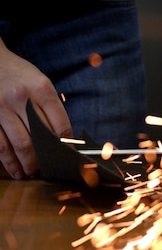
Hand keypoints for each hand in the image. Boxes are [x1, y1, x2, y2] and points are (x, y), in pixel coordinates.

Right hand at [0, 39, 71, 178]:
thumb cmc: (21, 75)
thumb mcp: (41, 83)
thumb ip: (51, 107)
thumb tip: (62, 137)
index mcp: (41, 88)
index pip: (60, 123)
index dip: (65, 143)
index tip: (68, 154)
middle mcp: (21, 98)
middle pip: (38, 137)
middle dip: (45, 158)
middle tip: (49, 170)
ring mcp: (1, 108)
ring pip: (16, 144)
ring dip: (25, 164)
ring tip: (31, 174)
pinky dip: (7, 160)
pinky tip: (15, 169)